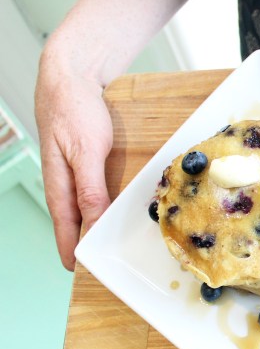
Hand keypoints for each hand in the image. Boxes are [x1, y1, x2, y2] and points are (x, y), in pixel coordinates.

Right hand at [35, 64, 113, 270]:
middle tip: (102, 265)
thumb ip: (89, 188)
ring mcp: (72, 172)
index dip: (73, 250)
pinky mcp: (83, 162)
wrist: (71, 76)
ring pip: (83, 207)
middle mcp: (63, 182)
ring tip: (108, 245)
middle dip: (85, 243)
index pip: (65, 228)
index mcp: (59, 185)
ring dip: (94, 225)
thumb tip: (91, 222)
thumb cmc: (74, 110)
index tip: (84, 271)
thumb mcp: (85, 151)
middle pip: (74, 222)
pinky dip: (101, 205)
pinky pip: (91, 191)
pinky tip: (112, 211)